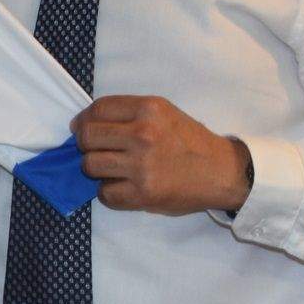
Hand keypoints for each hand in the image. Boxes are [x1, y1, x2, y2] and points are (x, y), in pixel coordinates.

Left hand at [73, 95, 249, 214]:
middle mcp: (143, 134)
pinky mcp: (143, 194)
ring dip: (96, 169)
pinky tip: (123, 187)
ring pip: (90, 165)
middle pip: (87, 137)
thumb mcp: (164, 112)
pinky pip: (105, 193)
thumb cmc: (190, 141)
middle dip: (85, 144)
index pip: (98, 109)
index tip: (82, 128)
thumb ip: (129, 113)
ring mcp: (142, 166)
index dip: (83, 120)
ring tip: (112, 169)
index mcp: (149, 109)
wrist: (221, 172)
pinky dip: (110, 192)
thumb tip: (85, 123)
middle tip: (95, 150)